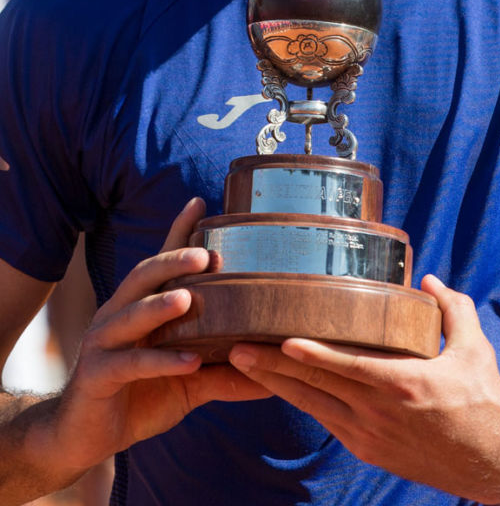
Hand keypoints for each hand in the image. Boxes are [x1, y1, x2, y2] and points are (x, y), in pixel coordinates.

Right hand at [45, 199, 270, 477]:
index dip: (178, 231)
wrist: (85, 438)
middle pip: (144, 277)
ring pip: (131, 314)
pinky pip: (129, 364)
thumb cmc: (140, 398)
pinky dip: (159, 362)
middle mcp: (118, 315)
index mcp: (139, 306)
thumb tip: (273, 374)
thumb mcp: (189, 385)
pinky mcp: (97, 376)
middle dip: (172, 261)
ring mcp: (104, 343)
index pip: (160, 261)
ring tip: (188, 298)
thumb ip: (224, 374)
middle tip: (205, 254)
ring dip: (159, 305)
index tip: (200, 202)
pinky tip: (189, 362)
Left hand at [229, 276, 499, 502]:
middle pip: (315, 387)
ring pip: (313, 406)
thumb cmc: (485, 403)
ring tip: (243, 365)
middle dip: (271, 368)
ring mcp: (370, 437)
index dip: (311, 356)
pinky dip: (302, 402)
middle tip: (236, 349)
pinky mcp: (369, 451)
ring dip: (276, 386)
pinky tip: (281, 388)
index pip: (346, 367)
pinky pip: (328, 421)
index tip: (281, 341)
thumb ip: (452, 310)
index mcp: (403, 384)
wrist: (492, 465)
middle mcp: (378, 413)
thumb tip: (429, 281)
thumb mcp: (476, 350)